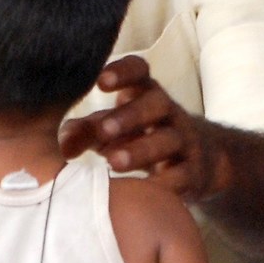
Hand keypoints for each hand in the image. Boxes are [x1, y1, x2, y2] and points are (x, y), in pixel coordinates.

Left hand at [57, 57, 226, 199]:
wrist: (203, 160)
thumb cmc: (142, 138)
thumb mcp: (115, 129)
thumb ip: (86, 131)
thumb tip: (60, 144)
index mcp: (145, 94)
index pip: (140, 71)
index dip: (123, 72)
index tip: (101, 81)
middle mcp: (168, 113)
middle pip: (156, 104)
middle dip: (130, 115)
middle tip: (104, 129)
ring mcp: (185, 141)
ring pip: (167, 140)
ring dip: (141, 150)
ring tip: (113, 163)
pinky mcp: (194, 172)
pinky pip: (183, 175)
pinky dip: (165, 183)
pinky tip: (146, 191)